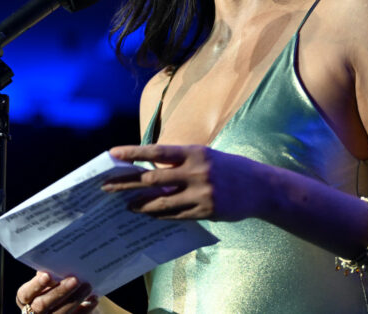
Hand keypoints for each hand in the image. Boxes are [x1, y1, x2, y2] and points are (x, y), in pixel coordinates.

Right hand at [15, 271, 96, 313]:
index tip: (48, 275)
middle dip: (59, 291)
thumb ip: (49, 275)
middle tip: (75, 279)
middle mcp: (32, 313)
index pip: (25, 293)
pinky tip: (94, 299)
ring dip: (75, 299)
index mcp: (25, 299)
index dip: (36, 285)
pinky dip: (85, 310)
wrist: (66, 301)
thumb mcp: (48, 280)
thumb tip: (54, 264)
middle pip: (42, 305)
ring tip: (88, 286)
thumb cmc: (54, 285)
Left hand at [103, 144, 264, 220]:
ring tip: (125, 205)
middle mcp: (196, 171)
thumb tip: (150, 170)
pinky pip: (176, 215)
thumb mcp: (206, 156)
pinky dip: (159, 214)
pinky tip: (148, 214)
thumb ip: (180, 162)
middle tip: (106, 187)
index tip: (113, 154)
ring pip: (161, 201)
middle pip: (153, 178)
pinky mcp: (206, 211)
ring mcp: (201, 193)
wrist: (261, 187)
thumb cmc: (228, 168)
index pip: (157, 151)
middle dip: (126, 183)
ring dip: (140, 204)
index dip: (133, 153)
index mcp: (195, 152)